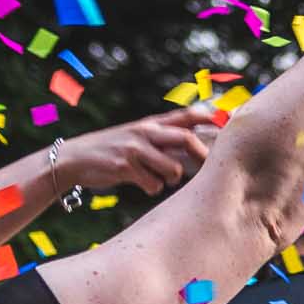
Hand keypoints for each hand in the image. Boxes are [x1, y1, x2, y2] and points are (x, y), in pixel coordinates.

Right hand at [52, 107, 220, 198]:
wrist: (72, 159)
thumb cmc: (112, 152)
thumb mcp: (137, 138)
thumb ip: (163, 140)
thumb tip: (197, 149)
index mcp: (150, 125)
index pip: (186, 116)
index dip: (210, 117)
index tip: (231, 119)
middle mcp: (145, 132)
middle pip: (188, 141)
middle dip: (201, 157)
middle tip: (205, 169)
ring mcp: (135, 148)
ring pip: (173, 169)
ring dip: (170, 179)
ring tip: (157, 178)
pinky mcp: (124, 166)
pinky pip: (153, 184)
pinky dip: (151, 188)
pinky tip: (140, 184)